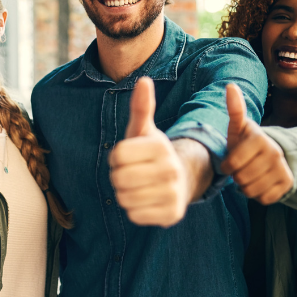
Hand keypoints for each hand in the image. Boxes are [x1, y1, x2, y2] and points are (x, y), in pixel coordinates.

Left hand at [109, 77, 188, 226]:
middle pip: (119, 178)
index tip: (129, 156)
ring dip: (125, 193)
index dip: (116, 156)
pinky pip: (134, 215)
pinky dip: (134, 210)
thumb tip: (144, 80)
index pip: (117, 155)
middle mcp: (171, 170)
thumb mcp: (144, 130)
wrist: (180, 180)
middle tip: (132, 172)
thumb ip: (141, 107)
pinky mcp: (171, 215)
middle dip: (119, 176)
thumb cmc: (152, 153)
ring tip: (139, 186)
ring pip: (124, 198)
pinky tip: (146, 200)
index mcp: (161, 147)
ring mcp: (173, 194)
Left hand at [221, 84, 291, 204]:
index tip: (230, 160)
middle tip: (242, 167)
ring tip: (250, 174)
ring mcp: (284, 170)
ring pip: (250, 190)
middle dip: (236, 176)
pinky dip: (257, 194)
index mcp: (260, 139)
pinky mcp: (288, 184)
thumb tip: (230, 85)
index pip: (232, 165)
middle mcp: (275, 154)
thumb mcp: (238, 127)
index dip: (227, 166)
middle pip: (240, 178)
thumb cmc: (247, 142)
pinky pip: (262, 199)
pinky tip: (260, 182)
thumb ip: (234, 109)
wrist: (270, 155)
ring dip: (245, 186)